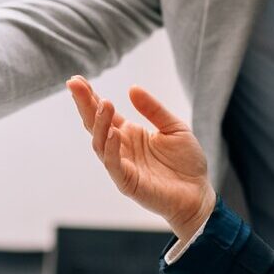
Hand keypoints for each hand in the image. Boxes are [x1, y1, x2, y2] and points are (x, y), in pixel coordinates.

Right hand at [65, 77, 214, 239]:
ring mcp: (122, 166)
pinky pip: (113, 165)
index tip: (77, 80)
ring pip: (100, 144)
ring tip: (105, 103)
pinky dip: (111, 149)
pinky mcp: (127, 182)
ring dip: (99, 123)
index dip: (90, 97)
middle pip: (95, 125)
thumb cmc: (186, 162)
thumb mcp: (174, 127)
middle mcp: (121, 148)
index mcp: (129, 134)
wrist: (199, 193)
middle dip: (84, 104)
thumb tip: (132, 88)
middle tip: (74, 84)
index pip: (104, 113)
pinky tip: (112, 132)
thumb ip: (153, 109)